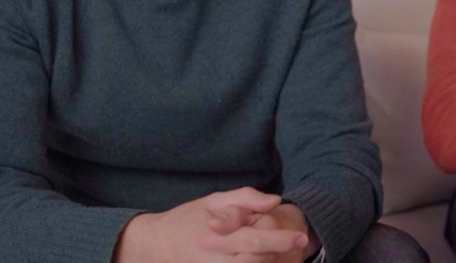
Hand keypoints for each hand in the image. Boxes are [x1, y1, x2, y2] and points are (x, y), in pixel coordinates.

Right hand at [112, 187, 307, 262]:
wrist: (155, 244)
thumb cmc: (187, 219)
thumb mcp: (214, 200)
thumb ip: (245, 199)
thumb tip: (274, 201)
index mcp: (217, 235)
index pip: (255, 240)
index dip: (281, 240)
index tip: (300, 236)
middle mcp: (215, 258)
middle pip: (257, 260)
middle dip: (279, 253)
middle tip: (294, 244)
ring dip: (268, 262)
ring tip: (277, 252)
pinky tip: (260, 258)